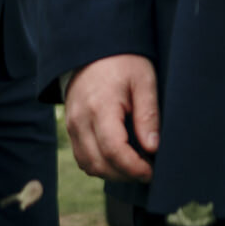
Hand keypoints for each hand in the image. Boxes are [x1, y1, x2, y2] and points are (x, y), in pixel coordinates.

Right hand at [66, 54, 158, 180]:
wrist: (93, 50)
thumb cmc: (123, 62)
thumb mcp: (144, 80)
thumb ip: (148, 115)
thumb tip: (153, 148)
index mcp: (100, 107)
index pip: (113, 150)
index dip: (133, 168)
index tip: (151, 172)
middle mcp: (80, 120)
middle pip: (99, 163)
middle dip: (125, 175)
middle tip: (148, 173)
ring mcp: (72, 126)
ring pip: (88, 165)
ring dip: (112, 173)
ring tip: (136, 168)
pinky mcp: (71, 129)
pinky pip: (82, 157)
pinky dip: (101, 165)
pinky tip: (120, 160)